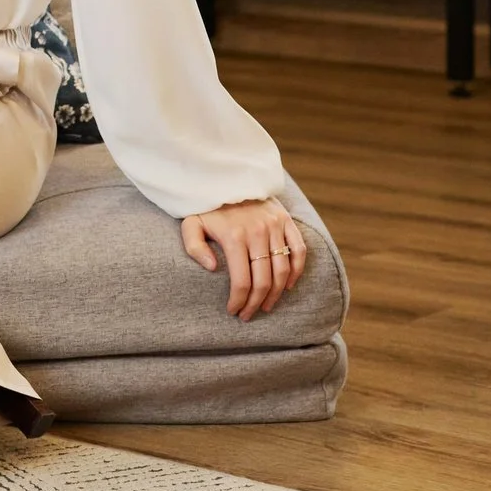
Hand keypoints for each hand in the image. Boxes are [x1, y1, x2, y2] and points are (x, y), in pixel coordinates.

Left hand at [181, 198, 307, 318]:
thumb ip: (194, 246)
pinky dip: (296, 271)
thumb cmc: (207, 206)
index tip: (234, 311)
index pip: (242, 280)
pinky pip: (299, 250)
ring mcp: (275, 226)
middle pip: (264, 280)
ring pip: (283, 269)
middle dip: (256, 303)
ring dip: (276, 293)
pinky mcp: (286, 220)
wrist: (227, 176)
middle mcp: (258, 232)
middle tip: (249, 314)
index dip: (239, 301)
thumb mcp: (191, 223)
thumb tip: (213, 269)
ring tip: (266, 305)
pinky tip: (287, 286)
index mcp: (234, 236)